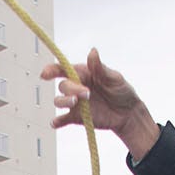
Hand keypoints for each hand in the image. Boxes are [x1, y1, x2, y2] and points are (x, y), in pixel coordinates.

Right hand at [41, 49, 159, 161]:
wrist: (128, 113)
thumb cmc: (122, 91)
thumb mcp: (114, 78)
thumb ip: (100, 68)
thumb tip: (92, 52)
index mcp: (83, 74)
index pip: (63, 69)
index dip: (52, 70)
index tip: (46, 74)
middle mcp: (76, 87)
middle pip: (63, 86)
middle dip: (72, 89)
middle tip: (87, 94)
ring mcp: (75, 103)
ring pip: (59, 101)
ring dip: (64, 101)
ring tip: (76, 102)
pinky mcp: (77, 117)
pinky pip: (63, 119)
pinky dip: (57, 121)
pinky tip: (56, 122)